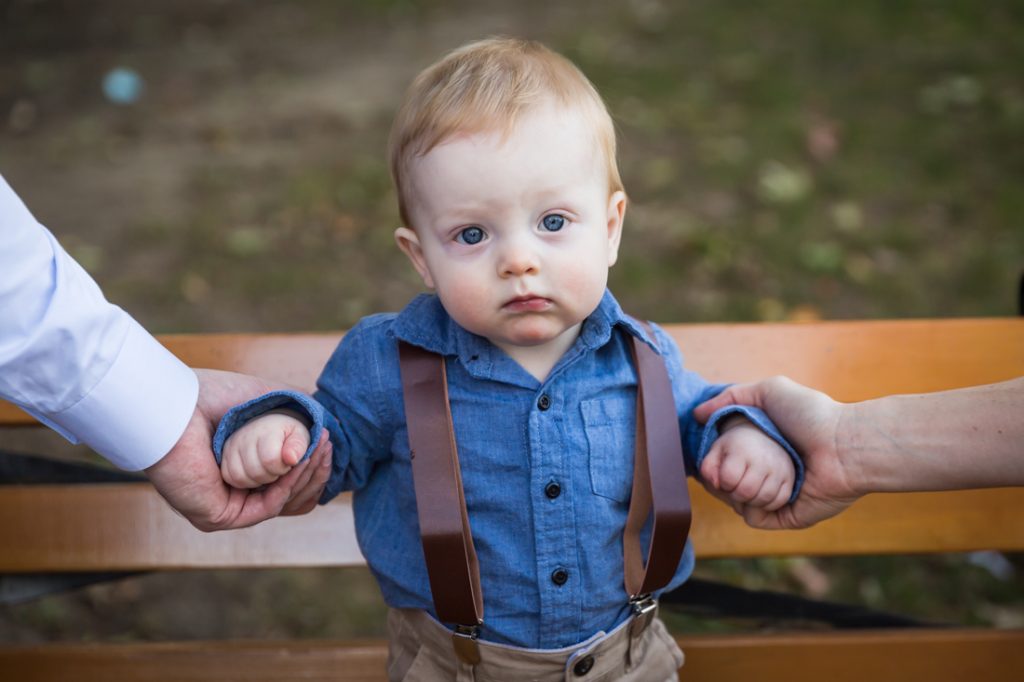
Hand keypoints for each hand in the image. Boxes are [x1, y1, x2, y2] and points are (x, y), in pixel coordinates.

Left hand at [145, 368, 331, 530]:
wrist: (175, 403)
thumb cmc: (210, 396)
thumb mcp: (265, 402)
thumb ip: (294, 417)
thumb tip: (324, 431)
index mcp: (239, 473)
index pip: (286, 482)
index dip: (311, 466)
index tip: (326, 442)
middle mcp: (231, 494)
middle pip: (290, 496)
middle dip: (315, 471)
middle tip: (326, 443)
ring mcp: (224, 508)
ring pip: (282, 503)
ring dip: (307, 476)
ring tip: (318, 446)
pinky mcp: (217, 517)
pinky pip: (266, 507)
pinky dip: (288, 485)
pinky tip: (298, 461)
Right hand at [221, 412, 310, 488]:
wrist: (271, 425)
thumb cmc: (289, 434)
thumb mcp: (300, 436)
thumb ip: (298, 447)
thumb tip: (292, 459)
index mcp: (265, 430)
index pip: (271, 460)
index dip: (282, 469)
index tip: (287, 464)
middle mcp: (243, 436)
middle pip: (255, 472)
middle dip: (271, 477)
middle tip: (277, 469)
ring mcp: (230, 446)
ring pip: (240, 477)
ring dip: (256, 481)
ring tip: (267, 472)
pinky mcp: (223, 455)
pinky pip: (229, 477)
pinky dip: (243, 481)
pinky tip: (255, 474)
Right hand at [693, 376, 856, 529]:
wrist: (844, 446)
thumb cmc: (812, 415)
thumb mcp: (770, 390)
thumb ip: (732, 396)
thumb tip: (698, 414)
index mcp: (766, 448)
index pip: (727, 459)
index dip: (713, 458)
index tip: (707, 455)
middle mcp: (770, 472)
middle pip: (728, 481)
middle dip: (719, 477)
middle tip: (718, 471)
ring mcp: (778, 495)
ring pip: (738, 500)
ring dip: (734, 491)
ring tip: (741, 480)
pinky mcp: (787, 516)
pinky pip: (755, 518)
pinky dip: (749, 507)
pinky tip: (752, 494)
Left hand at [699, 416, 793, 517]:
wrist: (762, 435)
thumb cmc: (736, 448)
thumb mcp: (716, 451)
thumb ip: (708, 468)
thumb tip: (716, 484)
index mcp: (742, 450)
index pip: (728, 479)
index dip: (723, 484)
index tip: (726, 478)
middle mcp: (764, 459)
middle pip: (746, 492)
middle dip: (736, 495)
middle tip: (736, 487)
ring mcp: (780, 469)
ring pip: (763, 500)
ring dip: (751, 502)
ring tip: (748, 490)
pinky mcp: (790, 478)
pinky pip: (780, 500)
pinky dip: (768, 503)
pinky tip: (760, 493)